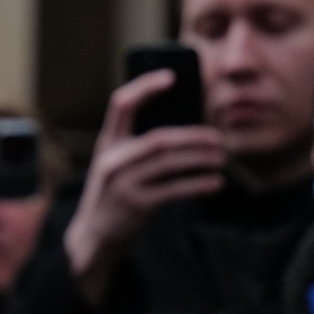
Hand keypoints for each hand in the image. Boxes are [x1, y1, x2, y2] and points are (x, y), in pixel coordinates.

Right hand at [62, 72, 226, 304]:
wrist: (92, 236)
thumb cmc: (114, 193)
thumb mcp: (116, 164)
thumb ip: (139, 146)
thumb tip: (187, 130)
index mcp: (107, 143)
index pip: (121, 104)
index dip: (145, 87)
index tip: (171, 77)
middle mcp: (112, 160)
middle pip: (159, 139)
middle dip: (193, 136)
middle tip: (218, 138)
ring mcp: (123, 183)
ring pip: (170, 164)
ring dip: (201, 159)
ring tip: (221, 158)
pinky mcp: (137, 205)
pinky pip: (175, 190)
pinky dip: (199, 185)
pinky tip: (215, 183)